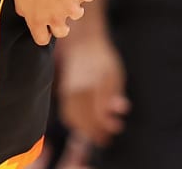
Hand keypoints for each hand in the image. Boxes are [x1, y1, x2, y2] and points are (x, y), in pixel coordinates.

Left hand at [10, 0, 94, 44]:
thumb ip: (22, 6)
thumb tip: (25, 13)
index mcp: (36, 17)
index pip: (41, 39)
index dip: (43, 33)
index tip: (44, 27)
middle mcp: (55, 16)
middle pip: (62, 32)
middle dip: (61, 24)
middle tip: (58, 12)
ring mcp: (71, 6)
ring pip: (77, 14)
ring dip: (73, 4)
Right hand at [58, 29, 128, 145]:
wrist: (82, 42)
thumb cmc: (102, 59)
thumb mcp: (114, 75)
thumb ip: (114, 94)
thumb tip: (119, 110)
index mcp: (92, 85)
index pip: (97, 115)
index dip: (104, 128)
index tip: (109, 136)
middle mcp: (77, 89)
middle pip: (83, 119)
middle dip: (93, 133)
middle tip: (104, 139)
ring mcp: (67, 90)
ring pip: (71, 117)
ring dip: (83, 129)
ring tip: (94, 133)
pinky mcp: (63, 90)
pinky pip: (66, 111)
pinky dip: (73, 121)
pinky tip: (82, 124)